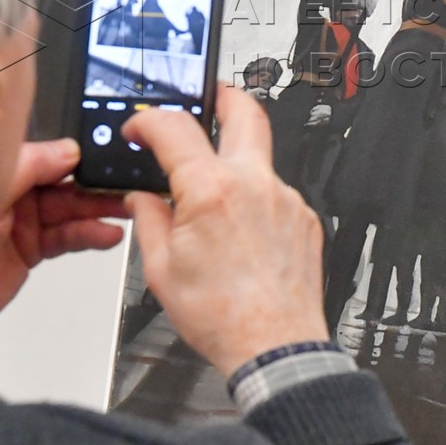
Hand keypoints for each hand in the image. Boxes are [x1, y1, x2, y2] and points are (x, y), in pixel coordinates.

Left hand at [0, 139, 129, 334]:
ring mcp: (21, 223)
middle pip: (64, 185)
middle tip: (125, 187)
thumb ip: (29, 168)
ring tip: (126, 210)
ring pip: (70, 212)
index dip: (78, 159)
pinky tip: (108, 233)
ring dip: (98, 211)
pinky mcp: (28, 252)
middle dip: (96, 186)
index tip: (106, 159)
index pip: (49, 158)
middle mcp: (12, 194)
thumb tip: (68, 150)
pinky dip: (89, 236)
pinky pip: (65, 239)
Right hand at [123, 87, 327, 377]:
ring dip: (235, 166)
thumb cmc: (223, 317)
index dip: (149, 121)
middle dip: (221, 97)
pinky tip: (240, 233)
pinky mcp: (304, 218)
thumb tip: (143, 199)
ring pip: (259, 160)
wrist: (275, 346)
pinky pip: (275, 194)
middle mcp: (256, 185)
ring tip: (212, 201)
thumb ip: (149, 220)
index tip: (141, 129)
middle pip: (245, 112)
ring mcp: (286, 199)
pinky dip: (254, 201)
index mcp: (212, 192)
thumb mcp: (161, 269)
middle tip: (205, 99)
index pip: (175, 129)